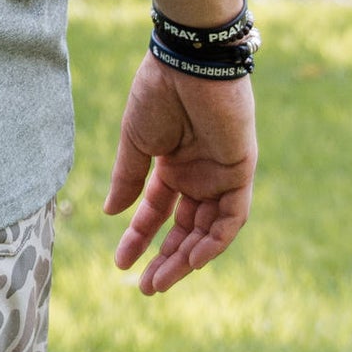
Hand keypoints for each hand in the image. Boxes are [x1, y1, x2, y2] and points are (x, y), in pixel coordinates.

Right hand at [104, 54, 256, 294]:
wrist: (187, 64)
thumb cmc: (157, 93)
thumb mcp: (135, 141)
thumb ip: (128, 179)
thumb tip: (111, 214)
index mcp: (171, 164)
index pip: (157, 211)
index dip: (139, 237)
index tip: (120, 262)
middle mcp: (197, 175)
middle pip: (184, 228)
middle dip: (165, 258)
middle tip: (146, 287)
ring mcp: (220, 176)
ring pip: (208, 230)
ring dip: (188, 258)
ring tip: (162, 280)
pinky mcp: (240, 173)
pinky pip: (231, 218)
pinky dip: (214, 241)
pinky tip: (193, 258)